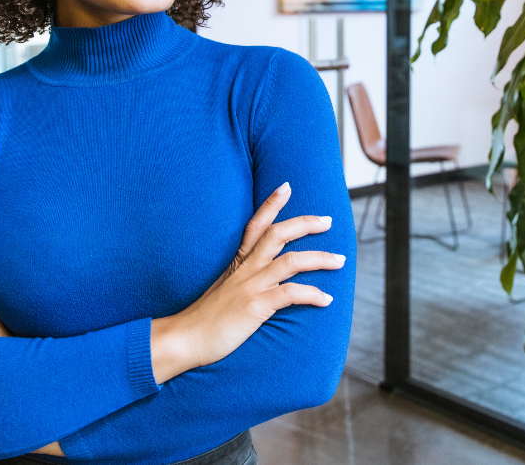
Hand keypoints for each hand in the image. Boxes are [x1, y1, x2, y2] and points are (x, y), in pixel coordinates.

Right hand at [150, 182, 343, 384]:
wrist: (184, 338)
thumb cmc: (204, 318)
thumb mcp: (223, 289)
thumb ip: (241, 279)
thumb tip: (258, 280)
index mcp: (237, 263)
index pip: (255, 225)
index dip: (271, 204)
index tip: (286, 186)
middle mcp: (246, 269)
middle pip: (278, 234)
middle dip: (305, 224)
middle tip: (328, 221)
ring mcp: (251, 286)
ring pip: (292, 261)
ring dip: (320, 258)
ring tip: (340, 260)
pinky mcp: (255, 306)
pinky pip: (291, 293)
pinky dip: (312, 294)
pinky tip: (326, 300)